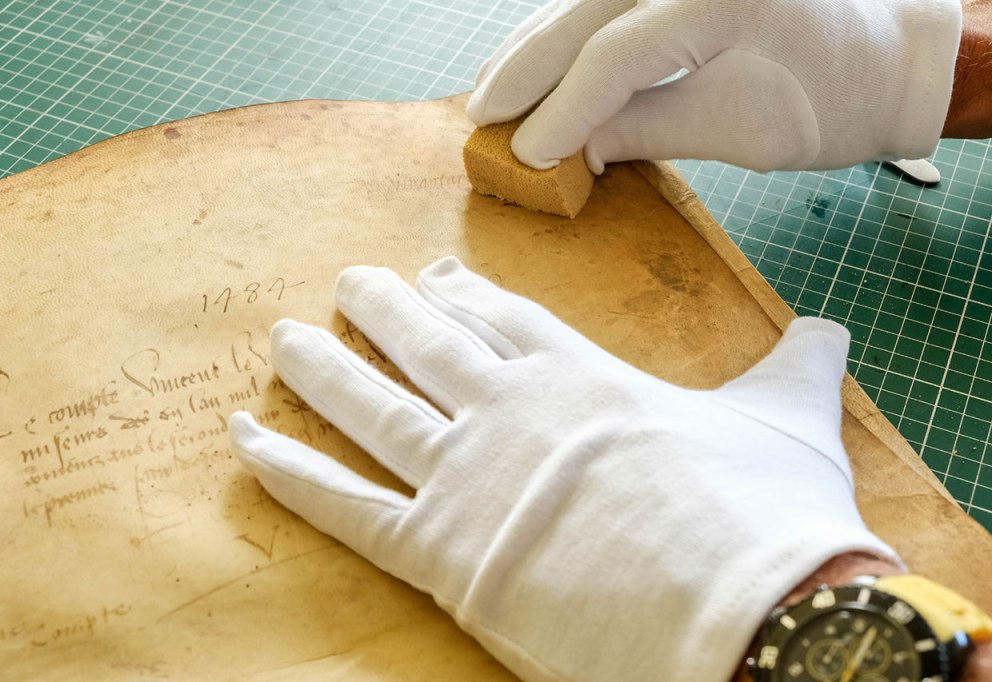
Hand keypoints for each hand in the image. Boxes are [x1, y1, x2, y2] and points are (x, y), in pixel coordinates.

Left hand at [229, 257, 896, 681]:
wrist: (747, 609)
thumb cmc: (767, 513)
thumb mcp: (789, 421)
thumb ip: (796, 366)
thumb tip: (834, 328)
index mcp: (583, 379)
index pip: (507, 319)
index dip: (466, 293)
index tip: (435, 274)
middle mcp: (511, 413)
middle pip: (428, 346)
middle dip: (387, 310)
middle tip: (351, 282)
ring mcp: (468, 479)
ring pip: (373, 409)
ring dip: (323, 370)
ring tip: (284, 338)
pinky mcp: (442, 554)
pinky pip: (344, 506)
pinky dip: (288, 472)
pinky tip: (243, 440)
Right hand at [467, 0, 961, 172]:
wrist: (887, 57)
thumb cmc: (831, 102)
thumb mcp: (740, 130)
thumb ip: (647, 129)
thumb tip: (572, 147)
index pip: (616, 55)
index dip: (563, 109)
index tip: (528, 154)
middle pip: (583, 13)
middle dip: (526, 67)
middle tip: (480, 114)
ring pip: (584, 0)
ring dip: (533, 46)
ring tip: (490, 90)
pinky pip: (605, 3)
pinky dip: (565, 33)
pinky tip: (533, 60)